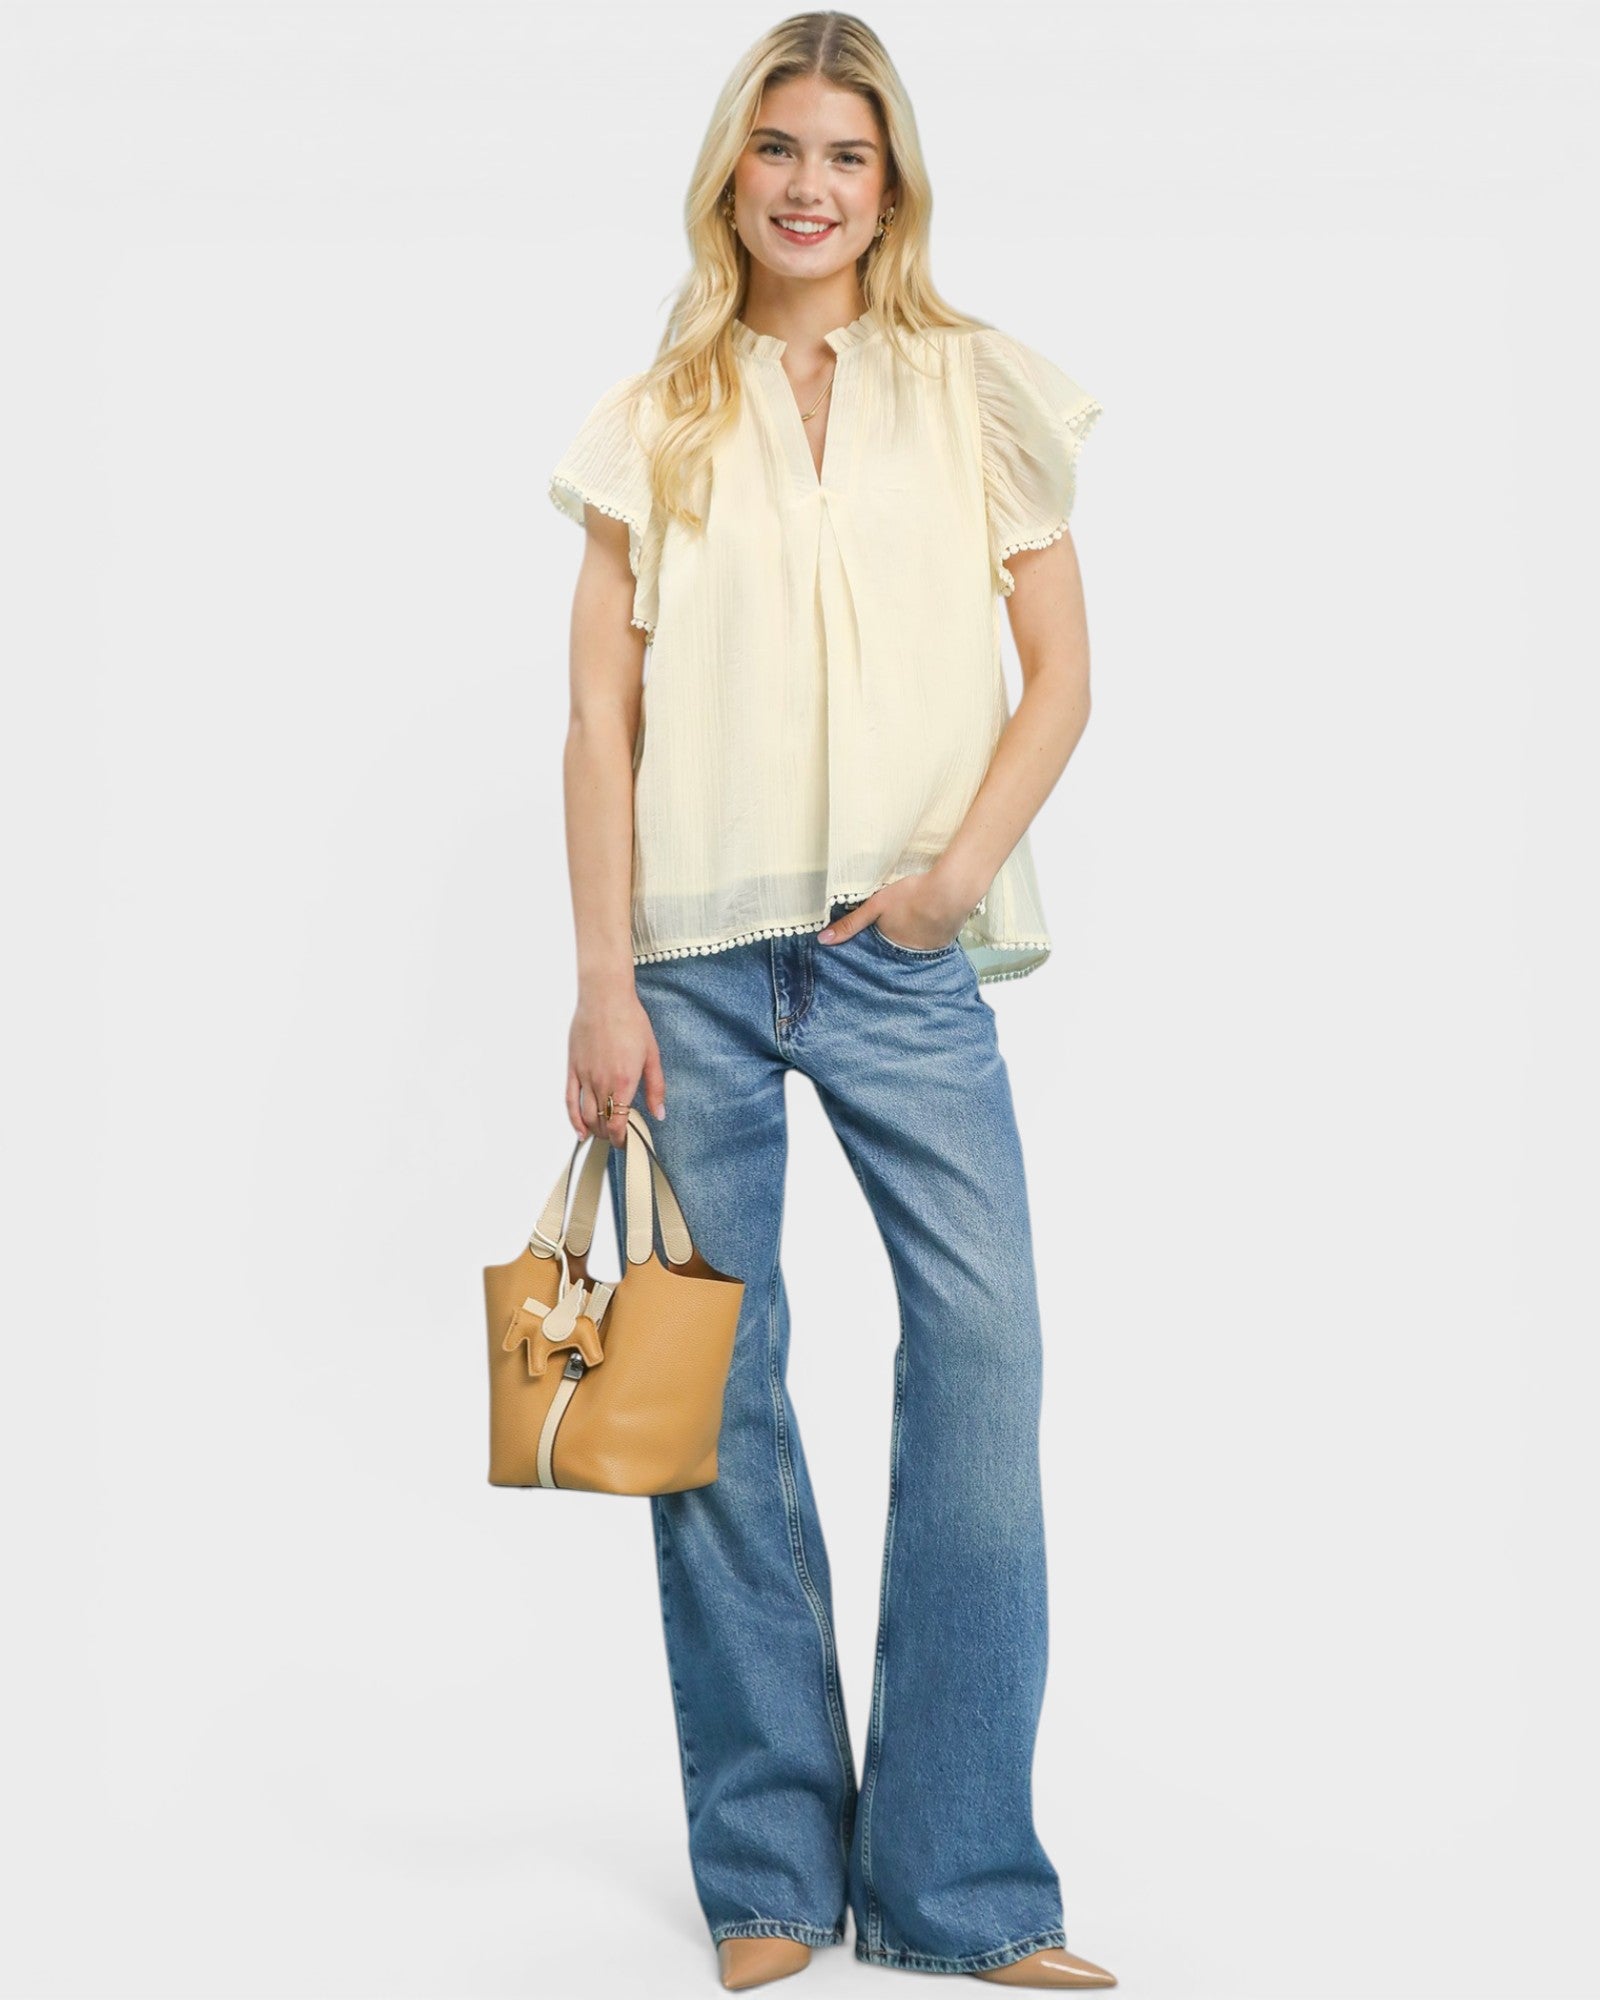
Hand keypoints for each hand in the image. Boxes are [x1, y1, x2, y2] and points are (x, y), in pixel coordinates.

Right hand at [567, 977, 666, 1145]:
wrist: (605, 998)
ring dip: (594, 1130)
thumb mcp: (652, 1054)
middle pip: (602, 1122)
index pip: (619, 1123)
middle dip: (610, 1135)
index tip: (626, 1143)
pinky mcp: (573, 1069)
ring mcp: (584, 1076)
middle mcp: (602, 1082)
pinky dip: (573, 1119)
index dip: (622, 1139)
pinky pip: (570, 1100)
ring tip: (602, 1135)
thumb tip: (659, 1113)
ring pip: (586, 1115)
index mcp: (624, 1081)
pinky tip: (580, 1130)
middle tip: (617, 1138)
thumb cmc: (631, 1022)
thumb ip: (655, 1088)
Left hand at [816, 869, 973, 952]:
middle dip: (897, 939)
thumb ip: (850, 923)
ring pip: (916, 945)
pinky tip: (932, 920)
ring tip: (915, 922)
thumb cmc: (911, 895)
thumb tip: (822, 940)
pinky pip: (933, 942)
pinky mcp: (946, 943)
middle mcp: (908, 954)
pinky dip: (931, 933)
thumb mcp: (876, 905)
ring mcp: (929, 950)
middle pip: (898, 948)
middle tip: (900, 923)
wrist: (950, 891)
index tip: (878, 933)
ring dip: (915, 937)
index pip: (877, 949)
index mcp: (889, 944)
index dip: (878, 939)